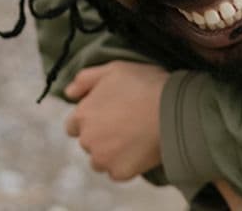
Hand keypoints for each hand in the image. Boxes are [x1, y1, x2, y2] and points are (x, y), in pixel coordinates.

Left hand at [64, 61, 169, 180]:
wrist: (173, 109)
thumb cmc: (145, 84)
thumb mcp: (115, 69)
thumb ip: (86, 78)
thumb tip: (68, 93)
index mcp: (83, 114)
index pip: (74, 124)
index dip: (91, 117)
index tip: (110, 111)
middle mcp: (87, 140)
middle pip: (89, 141)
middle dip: (102, 133)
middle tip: (127, 121)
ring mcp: (103, 159)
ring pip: (101, 158)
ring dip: (112, 150)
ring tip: (135, 135)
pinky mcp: (120, 172)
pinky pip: (118, 170)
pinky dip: (127, 161)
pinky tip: (141, 147)